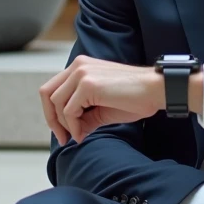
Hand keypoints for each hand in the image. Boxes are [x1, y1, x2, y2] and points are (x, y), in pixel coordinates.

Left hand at [39, 56, 163, 144]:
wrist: (156, 90)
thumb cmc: (136, 97)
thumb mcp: (103, 108)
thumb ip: (84, 116)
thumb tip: (72, 132)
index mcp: (81, 67)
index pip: (52, 88)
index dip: (52, 112)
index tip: (62, 132)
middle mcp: (78, 66)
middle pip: (47, 93)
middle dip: (52, 119)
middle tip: (63, 138)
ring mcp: (82, 73)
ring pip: (57, 104)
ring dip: (65, 125)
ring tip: (80, 135)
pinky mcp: (88, 84)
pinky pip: (69, 111)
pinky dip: (73, 126)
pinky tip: (84, 133)